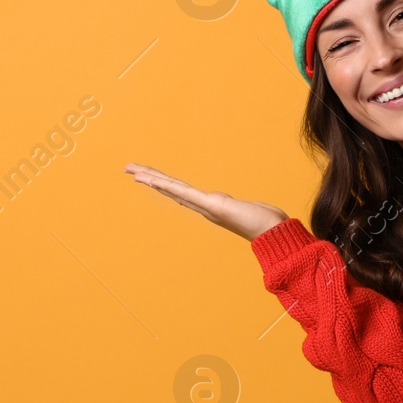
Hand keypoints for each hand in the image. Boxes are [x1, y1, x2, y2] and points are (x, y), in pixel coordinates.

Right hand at [124, 163, 287, 240]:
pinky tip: (152, 180)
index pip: (182, 191)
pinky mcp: (211, 205)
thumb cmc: (267, 223)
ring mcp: (206, 206)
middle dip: (150, 178)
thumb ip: (250, 209)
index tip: (148, 176)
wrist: (273, 232)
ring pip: (173, 189)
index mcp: (211, 205)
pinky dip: (166, 186)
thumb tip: (255, 209)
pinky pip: (184, 193)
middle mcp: (204, 206)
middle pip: (171, 188)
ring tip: (133, 172)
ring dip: (151, 180)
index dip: (164, 184)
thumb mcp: (254, 210)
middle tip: (129, 169)